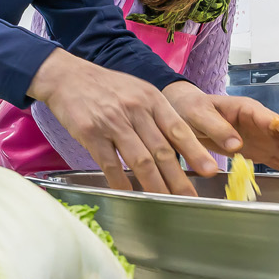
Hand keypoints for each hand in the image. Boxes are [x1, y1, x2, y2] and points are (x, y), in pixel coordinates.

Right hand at [27, 51, 237, 195]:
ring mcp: (112, 122)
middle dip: (179, 177)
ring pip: (139, 159)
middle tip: (191, 197)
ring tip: (166, 201)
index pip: (178, 128)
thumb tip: (179, 145)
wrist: (68, 76)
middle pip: (162, 150)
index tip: (210, 169)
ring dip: (155, 184)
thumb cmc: (107, 87)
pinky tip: (129, 194)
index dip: (195, 151)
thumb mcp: (139, 91)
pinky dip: (121, 181)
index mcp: (151, 99)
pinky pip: (109, 163)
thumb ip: (158, 115)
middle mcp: (135, 110)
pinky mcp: (90, 133)